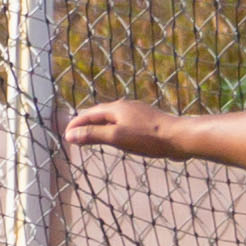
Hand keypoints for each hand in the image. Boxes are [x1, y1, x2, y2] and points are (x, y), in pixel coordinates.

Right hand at [62, 99, 177, 155]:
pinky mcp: (147, 121)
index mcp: (116, 108)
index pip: (88, 114)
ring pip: (113, 117)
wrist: (179, 138)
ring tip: (93, 135)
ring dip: (99, 125)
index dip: (75, 124)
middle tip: (75, 134)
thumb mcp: (116, 138)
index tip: (66, 135)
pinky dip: (113, 129)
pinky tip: (119, 137)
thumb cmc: (147, 138)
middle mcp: (125, 106)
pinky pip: (124, 123)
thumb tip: (70, 135)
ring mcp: (137, 113)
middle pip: (100, 113)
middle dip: (86, 123)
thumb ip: (92, 135)